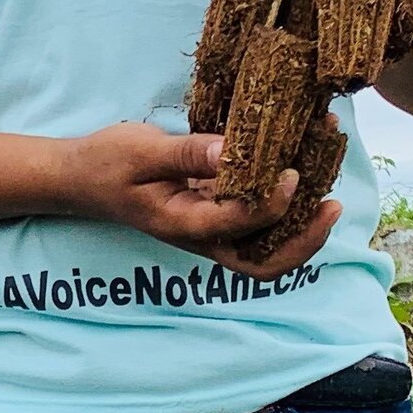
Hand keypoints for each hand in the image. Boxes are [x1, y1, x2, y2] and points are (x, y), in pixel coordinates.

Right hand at [58, 123, 342, 277]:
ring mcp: (209, 231)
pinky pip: (255, 223)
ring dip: (300, 228)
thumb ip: (188, 152)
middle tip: (333, 206)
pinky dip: (283, 208)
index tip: (293, 172)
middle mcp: (202, 237)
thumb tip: (235, 150)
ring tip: (329, 192)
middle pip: (263, 263)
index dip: (273, 203)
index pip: (241, 224)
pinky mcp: (213, 215)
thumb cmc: (107, 163)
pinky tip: (299, 174)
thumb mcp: (142, 150)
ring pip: (264, 247)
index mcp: (184, 225)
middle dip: (304, 242)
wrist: (80, 179)